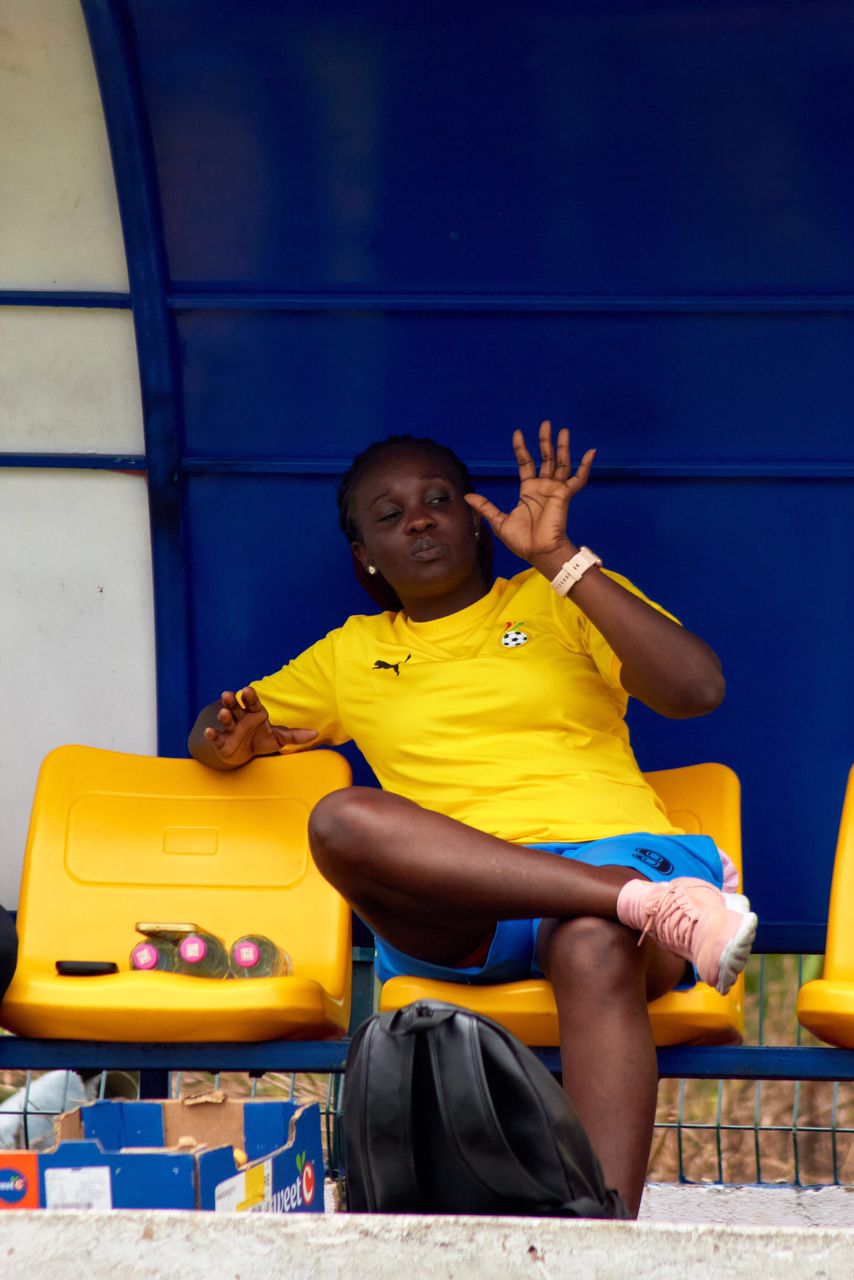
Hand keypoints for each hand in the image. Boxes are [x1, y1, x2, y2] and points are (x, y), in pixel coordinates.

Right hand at [203, 687, 317, 764]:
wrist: (244, 754)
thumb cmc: (262, 740)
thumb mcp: (279, 738)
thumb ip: (295, 735)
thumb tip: (315, 733)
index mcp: (255, 713)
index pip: (252, 702)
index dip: (249, 697)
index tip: (247, 690)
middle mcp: (241, 718)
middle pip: (236, 707)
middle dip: (232, 701)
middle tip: (227, 694)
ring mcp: (231, 729)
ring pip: (226, 719)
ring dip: (224, 715)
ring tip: (223, 712)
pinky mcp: (222, 741)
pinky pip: (217, 737)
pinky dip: (212, 734)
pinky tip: (210, 731)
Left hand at [464, 421, 594, 568]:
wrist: (538, 552)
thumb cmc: (521, 541)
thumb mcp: (498, 521)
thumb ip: (485, 507)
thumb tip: (467, 496)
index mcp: (528, 491)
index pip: (526, 463)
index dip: (522, 449)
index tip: (518, 433)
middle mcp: (543, 487)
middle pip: (545, 458)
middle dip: (545, 441)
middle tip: (546, 423)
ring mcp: (555, 490)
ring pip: (561, 463)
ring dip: (563, 447)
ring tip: (563, 430)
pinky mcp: (565, 495)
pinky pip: (579, 479)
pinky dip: (586, 466)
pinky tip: (592, 452)